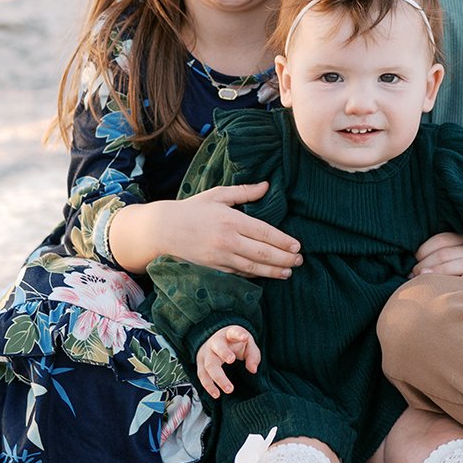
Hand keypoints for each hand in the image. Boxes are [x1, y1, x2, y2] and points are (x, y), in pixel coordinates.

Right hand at [118, 183, 301, 277]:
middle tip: (299, 261)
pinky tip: (266, 275)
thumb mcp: (218, 194)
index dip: (283, 241)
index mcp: (230, 219)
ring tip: (288, 272)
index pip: (263, 233)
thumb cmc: (193, 208)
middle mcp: (227, 240)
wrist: (163, 229)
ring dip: (273, 271)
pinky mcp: (213, 268)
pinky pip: (239, 273)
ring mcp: (220, 257)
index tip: (297, 246)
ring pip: (252, 267)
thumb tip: (267, 186)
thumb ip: (244, 192)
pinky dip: (254, 275)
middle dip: (283, 259)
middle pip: (262, 253)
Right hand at [197, 325, 261, 397]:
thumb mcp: (247, 345)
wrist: (215, 341)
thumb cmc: (234, 344)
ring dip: (218, 377)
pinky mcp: (201, 365)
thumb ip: (252, 355)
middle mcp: (215, 342)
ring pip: (209, 364)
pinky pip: (202, 376)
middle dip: (223, 353)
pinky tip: (216, 394)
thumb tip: (252, 369)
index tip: (244, 337)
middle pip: (217, 347)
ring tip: (229, 389)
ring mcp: (207, 354)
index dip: (239, 334)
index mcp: (229, 334)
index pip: (234, 332)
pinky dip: (209, 386)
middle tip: (231, 361)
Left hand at [409, 232, 462, 287]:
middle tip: (414, 275)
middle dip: (427, 264)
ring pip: (462, 264)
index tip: (414, 261)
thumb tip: (415, 266)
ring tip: (426, 278)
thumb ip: (446, 257)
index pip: (444, 239)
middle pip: (448, 253)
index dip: (426, 249)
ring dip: (442, 271)